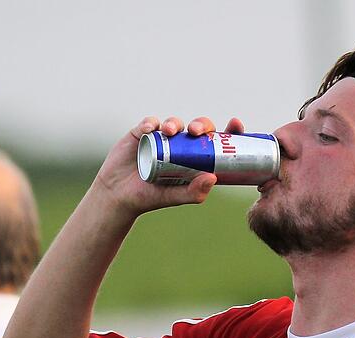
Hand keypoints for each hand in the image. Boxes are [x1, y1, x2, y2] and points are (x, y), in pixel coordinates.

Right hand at [93, 115, 245, 219]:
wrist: (117, 195)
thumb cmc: (148, 198)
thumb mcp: (172, 197)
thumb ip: (193, 192)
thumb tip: (213, 178)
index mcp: (195, 159)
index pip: (216, 142)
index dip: (228, 131)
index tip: (237, 124)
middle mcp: (181, 146)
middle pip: (197, 128)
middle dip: (201, 124)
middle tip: (197, 131)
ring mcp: (162, 138)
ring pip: (174, 123)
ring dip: (175, 122)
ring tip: (171, 131)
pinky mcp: (141, 133)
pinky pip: (149, 122)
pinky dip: (151, 123)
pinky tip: (150, 129)